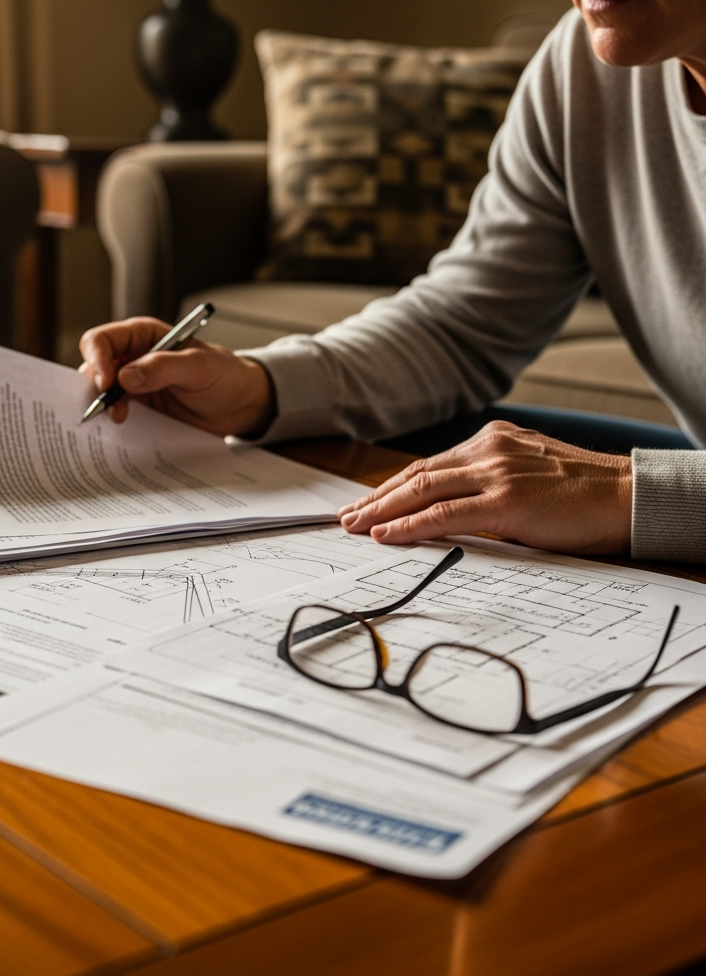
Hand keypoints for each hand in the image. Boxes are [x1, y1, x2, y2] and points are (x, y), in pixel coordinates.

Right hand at [78, 317, 275, 437]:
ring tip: (120, 421)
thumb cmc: (225, 375)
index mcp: (143, 336)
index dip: (97, 360)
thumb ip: (164, 368)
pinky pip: (115, 416)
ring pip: (99, 395)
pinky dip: (112, 424)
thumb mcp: (199, 367)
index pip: (102, 340)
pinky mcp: (140, 410)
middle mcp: (132, 358)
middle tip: (111, 411)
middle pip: (93, 368)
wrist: (240, 406)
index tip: (106, 384)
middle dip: (95, 389)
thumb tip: (126, 377)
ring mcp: (133, 386)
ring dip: (103, 409)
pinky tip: (122, 432)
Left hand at [338, 421, 633, 554]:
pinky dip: (410, 525)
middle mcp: (489, 450)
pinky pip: (445, 513)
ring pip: (422, 490)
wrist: (630, 497)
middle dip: (376, 499)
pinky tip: (386, 534)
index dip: (392, 487)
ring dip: (381, 511)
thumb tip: (450, 511)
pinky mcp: (507, 501)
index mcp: (493, 441)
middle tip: (346, 517)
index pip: (429, 466)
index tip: (367, 503)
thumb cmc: (583, 494)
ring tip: (354, 526)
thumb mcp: (529, 476)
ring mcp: (497, 473)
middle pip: (416, 475)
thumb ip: (490, 484)